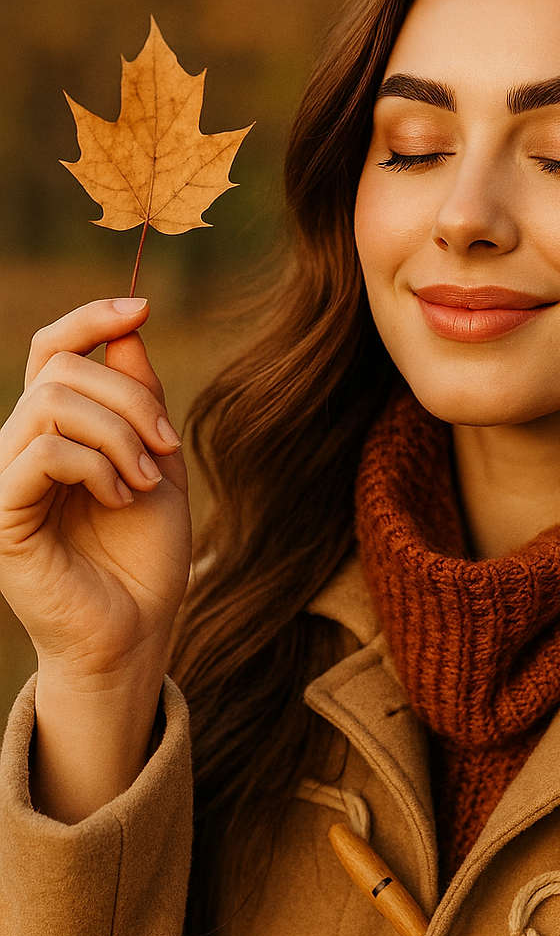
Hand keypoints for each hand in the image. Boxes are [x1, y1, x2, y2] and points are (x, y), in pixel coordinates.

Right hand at [0, 298, 190, 688]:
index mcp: (52, 430)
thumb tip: (127, 328)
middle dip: (130, 398)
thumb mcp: (155, 458)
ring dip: (118, 433)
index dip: (90, 318)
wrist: (138, 630)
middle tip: (166, 447)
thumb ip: (138, 396)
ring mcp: (4, 481)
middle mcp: (18, 447)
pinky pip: (42, 452)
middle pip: (61, 370)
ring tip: (144, 479)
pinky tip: (118, 495)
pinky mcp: (2, 517)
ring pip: (52, 404)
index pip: (50, 350)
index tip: (143, 306)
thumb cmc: (144, 553)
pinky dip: (95, 464)